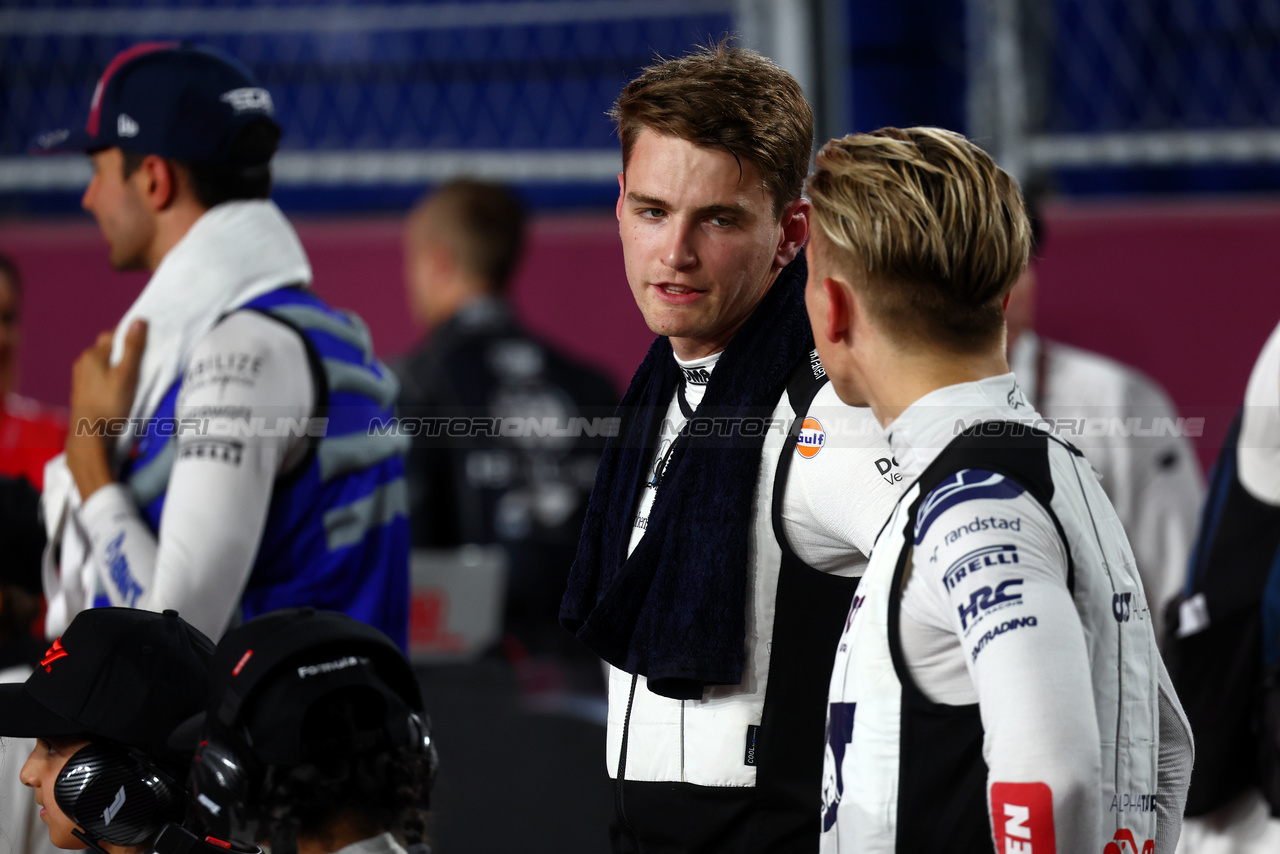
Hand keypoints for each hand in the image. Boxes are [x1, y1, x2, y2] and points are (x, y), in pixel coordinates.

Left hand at [66, 320, 147, 499]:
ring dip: (116, 367)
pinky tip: (118, 391)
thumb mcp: (127, 375)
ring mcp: (80, 378)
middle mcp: (83, 362)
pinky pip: (98, 377)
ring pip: (102, 364)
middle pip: (107, 349)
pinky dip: (109, 379)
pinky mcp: (82, 392)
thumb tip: (139, 321)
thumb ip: (133, 348)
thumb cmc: (111, 404)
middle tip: (141, 366)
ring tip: (132, 380)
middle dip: (122, 353)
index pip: (113, 335)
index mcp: (93, 355)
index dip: (129, 339)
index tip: (145, 349)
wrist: (90, 435)